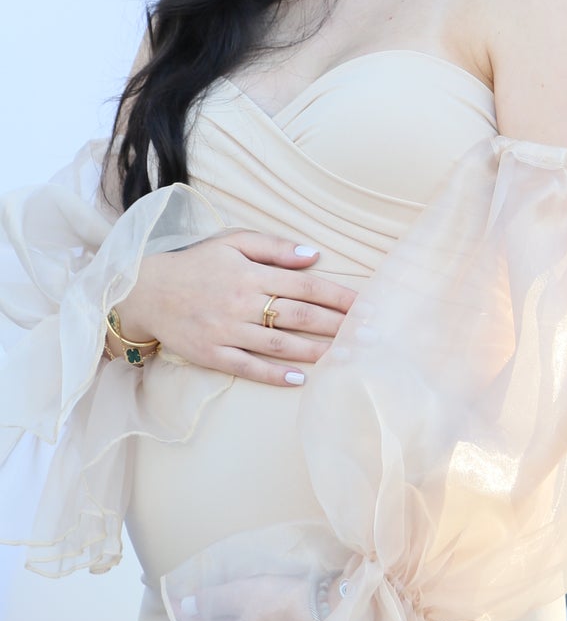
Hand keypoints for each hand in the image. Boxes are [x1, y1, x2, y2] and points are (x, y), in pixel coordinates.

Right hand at [113, 230, 356, 386]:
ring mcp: (226, 330)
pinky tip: (300, 378)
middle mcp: (241, 302)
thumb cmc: (196, 264)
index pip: (305, 286)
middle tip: (366, 335)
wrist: (145, 291)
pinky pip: (248, 367)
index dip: (338, 296)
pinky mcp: (212, 354)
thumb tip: (313, 255)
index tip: (364, 305)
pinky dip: (275, 374)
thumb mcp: (232, 242)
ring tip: (343, 356)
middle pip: (299, 315)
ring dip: (314, 350)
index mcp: (251, 273)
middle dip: (337, 325)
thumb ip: (273, 247)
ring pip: (279, 343)